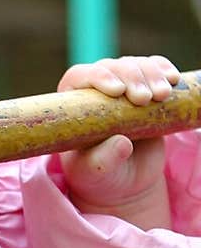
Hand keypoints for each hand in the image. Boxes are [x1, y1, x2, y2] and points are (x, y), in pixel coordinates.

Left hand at [57, 55, 179, 229]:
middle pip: (112, 67)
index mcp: (73, 105)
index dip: (98, 77)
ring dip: (151, 75)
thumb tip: (123, 144)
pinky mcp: (146, 88)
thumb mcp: (96, 173)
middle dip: (131, 77)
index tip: (117, 91)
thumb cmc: (101, 177)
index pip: (80, 77)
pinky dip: (164, 70)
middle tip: (144, 99)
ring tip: (162, 96)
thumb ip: (103, 160)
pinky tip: (173, 79)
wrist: (126, 182)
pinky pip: (155, 69)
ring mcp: (123, 86)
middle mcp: (96, 90)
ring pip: (136, 65)